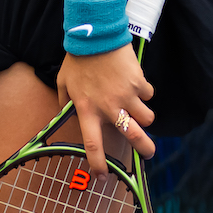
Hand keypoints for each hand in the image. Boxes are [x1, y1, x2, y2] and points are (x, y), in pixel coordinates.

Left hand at [56, 44, 155, 172]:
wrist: (96, 36)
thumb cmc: (77, 60)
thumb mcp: (63, 83)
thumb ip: (66, 102)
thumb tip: (67, 115)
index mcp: (87, 110)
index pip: (93, 144)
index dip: (98, 164)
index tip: (103, 177)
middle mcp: (109, 107)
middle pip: (134, 137)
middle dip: (145, 150)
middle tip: (148, 154)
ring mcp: (127, 96)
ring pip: (147, 118)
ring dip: (144, 116)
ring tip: (136, 106)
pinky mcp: (140, 84)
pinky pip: (149, 95)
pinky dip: (144, 92)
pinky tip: (133, 82)